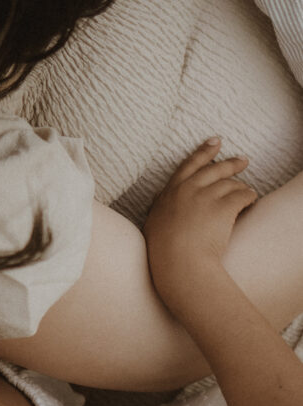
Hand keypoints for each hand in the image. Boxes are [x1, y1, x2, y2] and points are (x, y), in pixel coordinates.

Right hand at [144, 138, 256, 304]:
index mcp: (170, 193)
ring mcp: (205, 197)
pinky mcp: (223, 207)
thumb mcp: (153, 224)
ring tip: (247, 191)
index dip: (204, 152)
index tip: (216, 141)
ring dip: (240, 186)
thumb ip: (160, 207)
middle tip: (243, 161)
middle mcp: (187, 190)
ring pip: (230, 183)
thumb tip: (161, 199)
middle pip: (214, 169)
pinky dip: (249, 196)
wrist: (179, 265)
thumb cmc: (164, 251)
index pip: (189, 166)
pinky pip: (243, 195)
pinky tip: (251, 200)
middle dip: (231, 163)